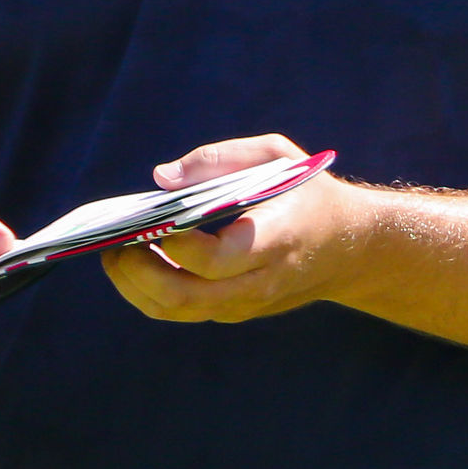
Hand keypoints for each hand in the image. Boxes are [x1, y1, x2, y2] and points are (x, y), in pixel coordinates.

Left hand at [104, 135, 374, 327]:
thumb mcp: (278, 156)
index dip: (173, 245)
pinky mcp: (235, 311)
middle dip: (137, 271)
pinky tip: (138, 263)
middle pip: (184, 296)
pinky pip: (182, 312)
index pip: (214, 260)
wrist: (352, 248)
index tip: (151, 221)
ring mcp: (246, 303)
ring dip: (135, 286)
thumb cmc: (308, 192)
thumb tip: (161, 179)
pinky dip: (149, 292)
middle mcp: (260, 282)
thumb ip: (219, 158)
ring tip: (116, 253)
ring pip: (176, 311)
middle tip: (115, 243)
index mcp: (275, 241)